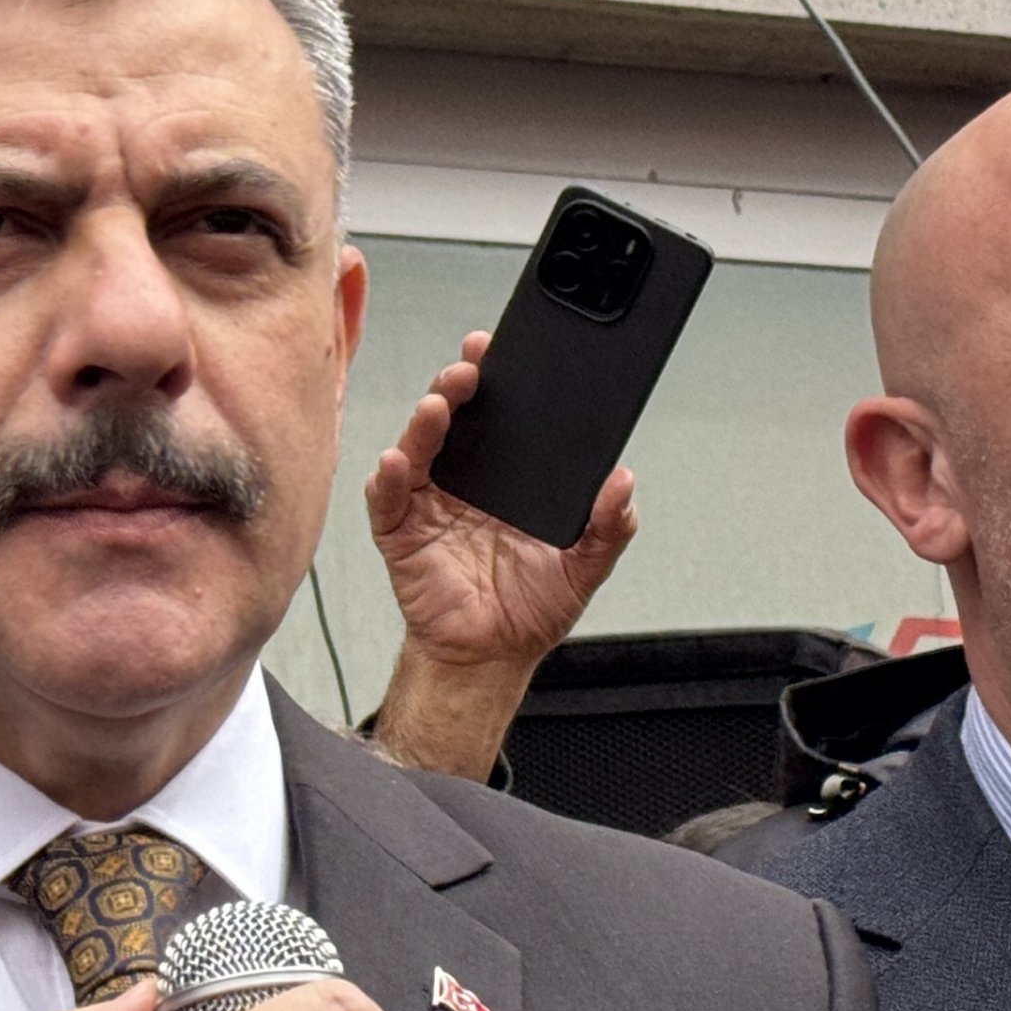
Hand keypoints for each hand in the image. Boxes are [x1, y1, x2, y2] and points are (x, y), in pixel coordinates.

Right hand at [363, 331, 637, 777]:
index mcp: (503, 479)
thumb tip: (623, 482)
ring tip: (440, 405)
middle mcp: (462, 482)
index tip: (502, 351)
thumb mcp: (586, 565)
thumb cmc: (531, 609)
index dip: (497, 381)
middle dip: (458, 386)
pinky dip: (386, 479)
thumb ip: (610, 526)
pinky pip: (386, 500)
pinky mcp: (401, 534)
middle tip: (472, 368)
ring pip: (418, 448)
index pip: (498, 418)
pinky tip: (396, 461)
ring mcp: (428, 504)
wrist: (492, 658)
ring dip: (425, 423)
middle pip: (454, 420)